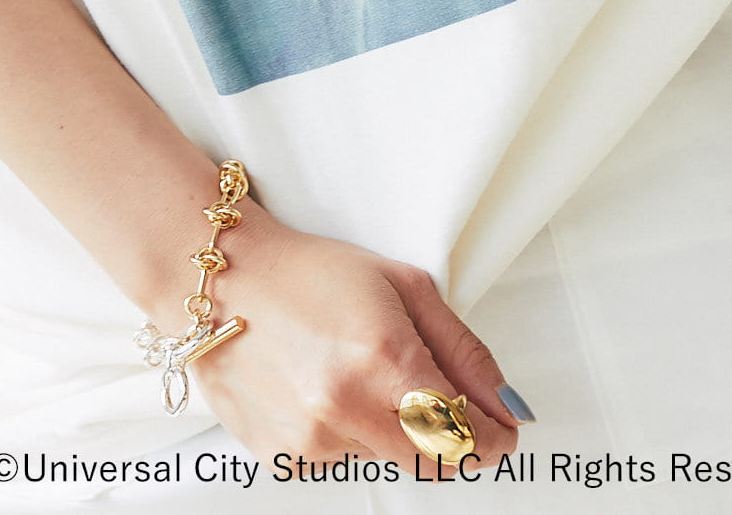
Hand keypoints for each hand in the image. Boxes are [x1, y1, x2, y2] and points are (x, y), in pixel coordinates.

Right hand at [186, 210, 520, 480]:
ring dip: (388, 428)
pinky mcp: (285, 455)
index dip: (491, 438)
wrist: (223, 280)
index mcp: (385, 357)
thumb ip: (463, 350)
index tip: (499, 433)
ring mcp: (313, 438)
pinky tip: (320, 386)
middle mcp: (349, 407)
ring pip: (384, 457)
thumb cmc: (310, 272)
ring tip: (354, 371)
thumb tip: (507, 404)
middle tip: (435, 399)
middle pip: (432, 460)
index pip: (465, 433)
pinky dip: (345, 431)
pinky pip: (340, 458)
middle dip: (447, 436)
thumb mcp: (402, 285)